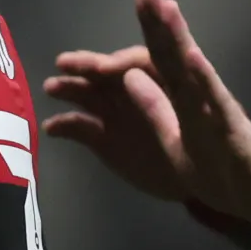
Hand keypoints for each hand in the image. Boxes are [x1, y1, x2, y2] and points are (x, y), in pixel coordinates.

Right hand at [42, 42, 184, 201]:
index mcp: (161, 84)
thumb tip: (132, 74)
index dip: (119, 62)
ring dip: (70, 89)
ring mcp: (116, 114)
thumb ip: (158, 104)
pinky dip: (65, 126)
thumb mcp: (185, 131)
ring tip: (50, 88)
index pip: (138, 62)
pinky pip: (81, 127)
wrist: (195, 187)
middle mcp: (135, 93)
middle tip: (63, 63)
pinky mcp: (103, 139)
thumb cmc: (200, 153)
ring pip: (90, 94)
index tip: (102, 69)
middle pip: (107, 72)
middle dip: (86, 65)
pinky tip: (50, 128)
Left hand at [47, 0, 250, 231]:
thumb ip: (153, 110)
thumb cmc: (217, 172)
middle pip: (178, 54)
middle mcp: (203, 97)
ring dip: (182, 41)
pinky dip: (205, 82)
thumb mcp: (172, 143)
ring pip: (197, 72)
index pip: (162, 58)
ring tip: (167, 10)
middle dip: (162, 21)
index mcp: (186, 99)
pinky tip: (194, 59)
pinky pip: (217, 105)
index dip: (151, 27)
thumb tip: (128, 77)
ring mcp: (219, 111)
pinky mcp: (233, 132)